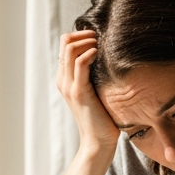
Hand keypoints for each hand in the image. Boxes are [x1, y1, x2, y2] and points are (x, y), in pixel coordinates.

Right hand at [56, 30, 118, 153]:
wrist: (98, 140)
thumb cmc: (103, 117)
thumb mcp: (98, 92)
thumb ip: (96, 78)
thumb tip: (110, 62)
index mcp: (65, 78)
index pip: (65, 45)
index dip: (79, 35)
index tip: (97, 36)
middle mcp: (63, 79)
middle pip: (65, 42)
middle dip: (82, 34)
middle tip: (99, 35)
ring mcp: (69, 85)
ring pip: (69, 49)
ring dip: (86, 40)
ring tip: (100, 42)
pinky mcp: (79, 91)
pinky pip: (79, 64)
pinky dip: (89, 53)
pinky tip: (99, 52)